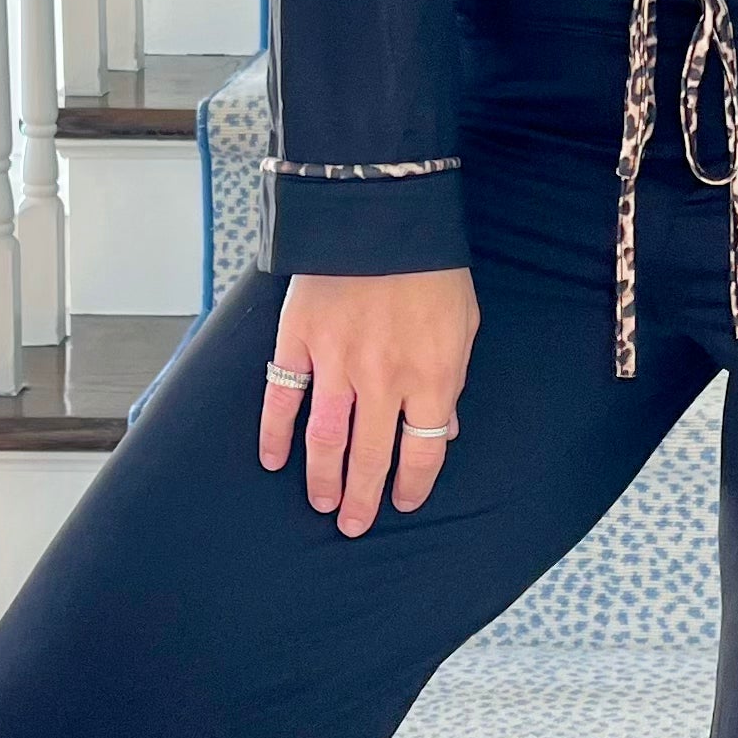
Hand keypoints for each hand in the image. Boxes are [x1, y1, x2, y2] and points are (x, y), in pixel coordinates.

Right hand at [259, 269, 478, 536]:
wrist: (382, 213)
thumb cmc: (432, 267)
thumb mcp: (463, 325)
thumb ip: (452, 380)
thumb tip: (444, 427)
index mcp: (431, 377)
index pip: (421, 452)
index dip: (411, 485)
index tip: (402, 502)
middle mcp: (382, 380)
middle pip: (371, 456)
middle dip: (363, 497)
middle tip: (353, 524)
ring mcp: (337, 362)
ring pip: (326, 439)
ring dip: (322, 477)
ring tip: (321, 503)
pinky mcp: (299, 340)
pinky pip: (283, 397)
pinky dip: (275, 433)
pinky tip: (274, 459)